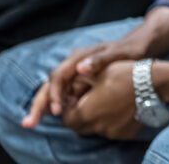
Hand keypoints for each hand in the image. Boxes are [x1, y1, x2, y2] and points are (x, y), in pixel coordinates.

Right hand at [23, 6, 168, 127]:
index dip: (55, 94)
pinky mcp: (80, 77)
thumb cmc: (130, 50)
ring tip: (34, 122)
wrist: (138, 45)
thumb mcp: (119, 54)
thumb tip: (80, 68)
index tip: (57, 111)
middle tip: (29, 123)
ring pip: (54, 88)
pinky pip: (64, 91)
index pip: (58, 76)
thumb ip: (100, 60)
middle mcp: (74, 62)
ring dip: (44, 104)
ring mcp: (76, 69)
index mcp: (80, 56)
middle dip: (39, 103)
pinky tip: (53, 115)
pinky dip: (57, 102)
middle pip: (51, 83)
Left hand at [50, 60, 142, 139]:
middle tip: (90, 101)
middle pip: (79, 127)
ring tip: (108, 102)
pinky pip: (111, 130)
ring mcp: (111, 132)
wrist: (154, 84)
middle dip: (81, 115)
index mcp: (86, 112)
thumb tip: (70, 84)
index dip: (69, 108)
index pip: (67, 118)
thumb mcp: (99, 71)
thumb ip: (79, 79)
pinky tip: (120, 108)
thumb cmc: (124, 75)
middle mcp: (96, 126)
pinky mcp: (124, 134)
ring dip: (97, 119)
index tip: (77, 98)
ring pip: (96, 129)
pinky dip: (112, 122)